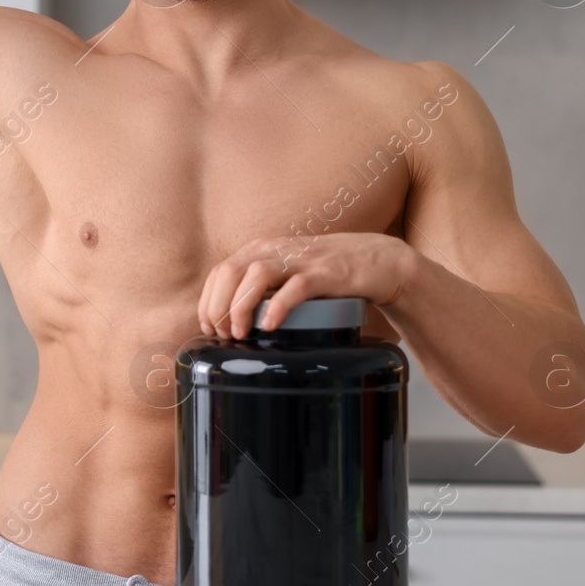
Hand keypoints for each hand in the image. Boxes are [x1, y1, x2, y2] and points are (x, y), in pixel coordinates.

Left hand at [196, 233, 414, 340]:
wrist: (376, 260)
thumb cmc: (324, 274)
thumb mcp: (284, 274)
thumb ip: (259, 288)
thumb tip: (227, 322)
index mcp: (261, 249)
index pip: (220, 272)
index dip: (208, 301)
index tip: (210, 328)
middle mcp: (275, 249)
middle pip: (231, 272)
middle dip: (219, 307)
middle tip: (224, 336)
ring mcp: (301, 260)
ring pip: (256, 275)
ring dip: (241, 307)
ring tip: (241, 334)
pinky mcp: (326, 273)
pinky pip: (296, 287)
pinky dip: (278, 306)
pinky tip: (270, 326)